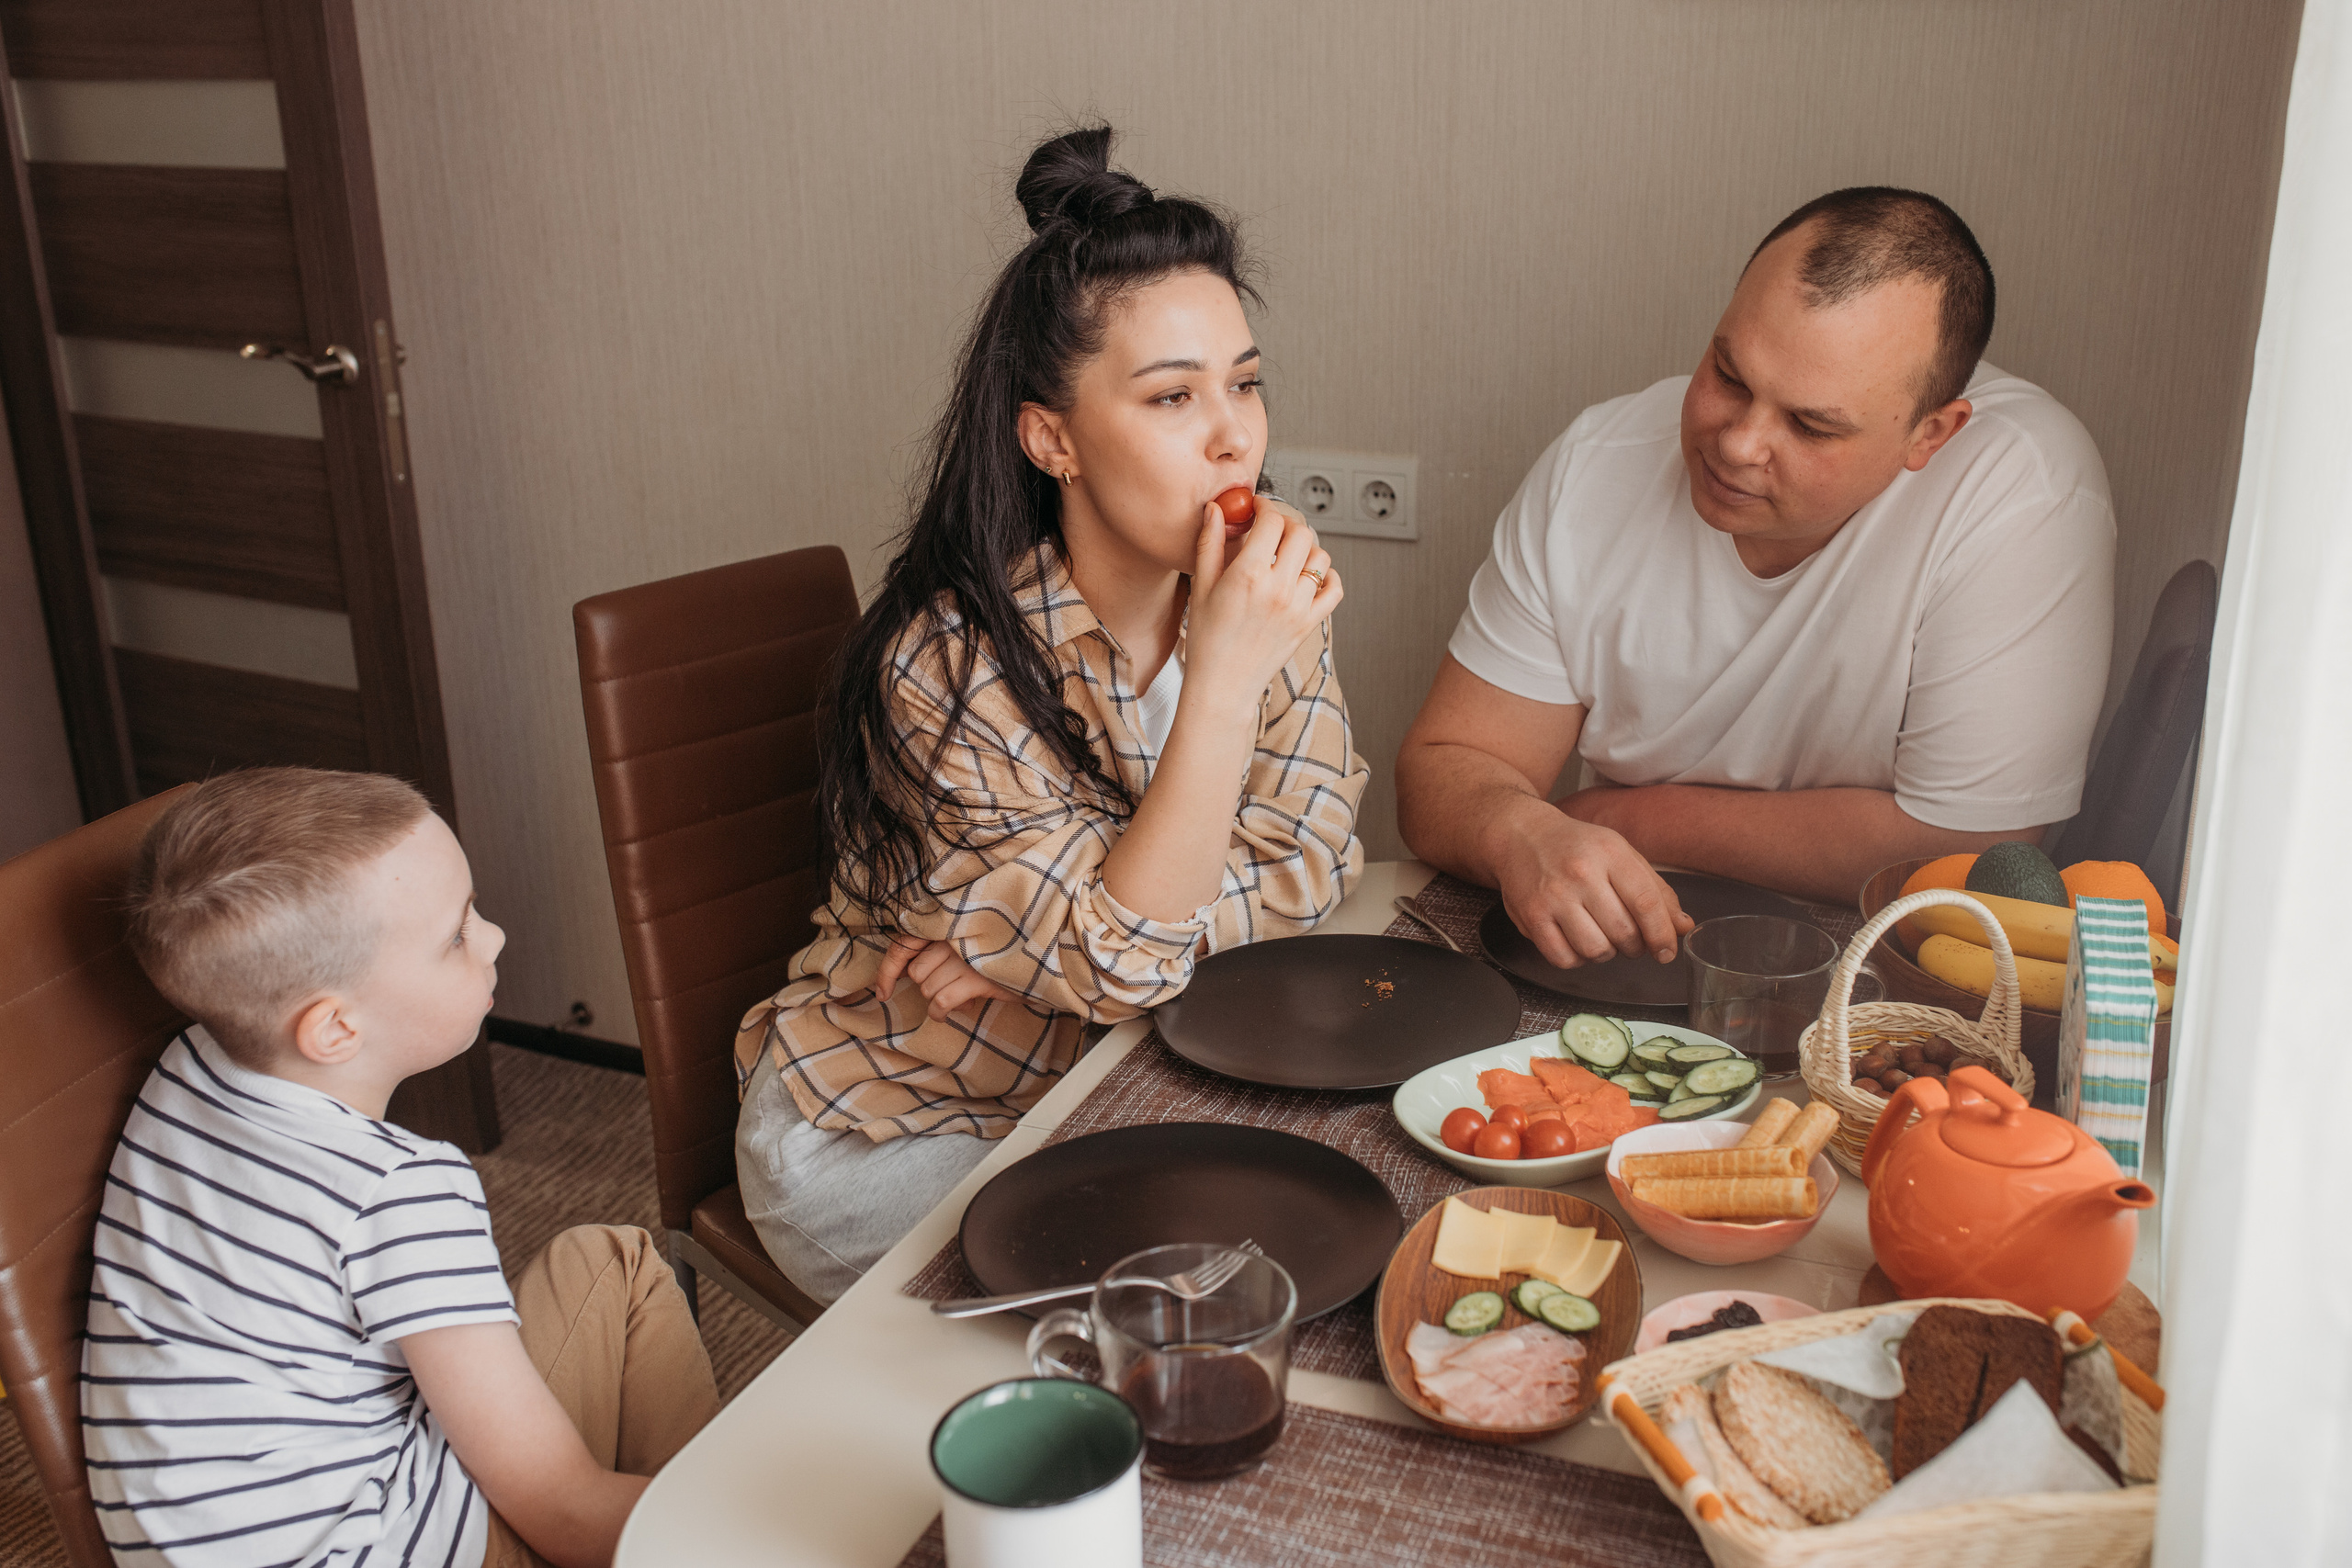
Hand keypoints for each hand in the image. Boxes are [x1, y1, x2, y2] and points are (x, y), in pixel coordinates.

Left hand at [875, 935, 1020, 1020]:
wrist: (1046, 959)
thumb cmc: (1006, 953)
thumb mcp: (973, 943)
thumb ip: (945, 951)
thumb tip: (916, 975)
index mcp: (949, 924)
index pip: (903, 946)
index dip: (887, 972)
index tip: (883, 993)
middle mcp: (953, 935)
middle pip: (917, 973)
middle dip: (930, 987)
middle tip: (952, 987)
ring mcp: (964, 955)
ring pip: (927, 989)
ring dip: (939, 1001)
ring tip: (963, 997)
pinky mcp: (975, 978)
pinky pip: (941, 1002)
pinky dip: (941, 1013)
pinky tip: (956, 1011)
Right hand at [1184, 495, 1340, 707]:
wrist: (1223, 684)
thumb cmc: (1207, 639)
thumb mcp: (1202, 586)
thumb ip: (1209, 543)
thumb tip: (1215, 509)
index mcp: (1249, 574)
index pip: (1272, 521)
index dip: (1265, 507)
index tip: (1258, 509)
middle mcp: (1279, 588)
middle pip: (1301, 533)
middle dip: (1286, 524)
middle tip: (1272, 529)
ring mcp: (1299, 607)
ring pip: (1320, 558)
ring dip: (1306, 548)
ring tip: (1288, 554)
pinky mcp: (1310, 623)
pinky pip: (1335, 589)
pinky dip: (1328, 577)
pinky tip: (1310, 576)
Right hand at [1496, 802, 1692, 966]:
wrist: (1521, 835)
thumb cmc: (1576, 847)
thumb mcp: (1621, 854)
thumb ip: (1656, 891)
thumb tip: (1683, 927)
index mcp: (1610, 853)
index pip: (1646, 903)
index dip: (1662, 934)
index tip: (1666, 951)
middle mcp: (1581, 874)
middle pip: (1623, 932)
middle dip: (1635, 947)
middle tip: (1631, 940)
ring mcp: (1553, 896)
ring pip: (1596, 950)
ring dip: (1606, 953)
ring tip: (1601, 937)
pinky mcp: (1531, 916)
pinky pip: (1564, 959)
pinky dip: (1577, 959)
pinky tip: (1577, 941)